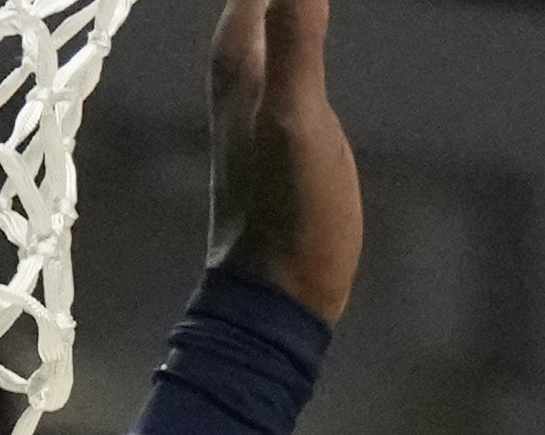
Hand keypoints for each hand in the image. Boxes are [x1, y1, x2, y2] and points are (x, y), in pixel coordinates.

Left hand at [207, 0, 361, 324]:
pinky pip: (284, 47)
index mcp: (238, 56)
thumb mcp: (299, 119)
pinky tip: (308, 22)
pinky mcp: (275, 125)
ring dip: (285, 1)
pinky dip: (297, 22)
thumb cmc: (291, 213)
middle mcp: (237, 67)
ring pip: (268, 15)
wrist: (279, 295)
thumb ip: (298, 38)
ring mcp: (253, 97)